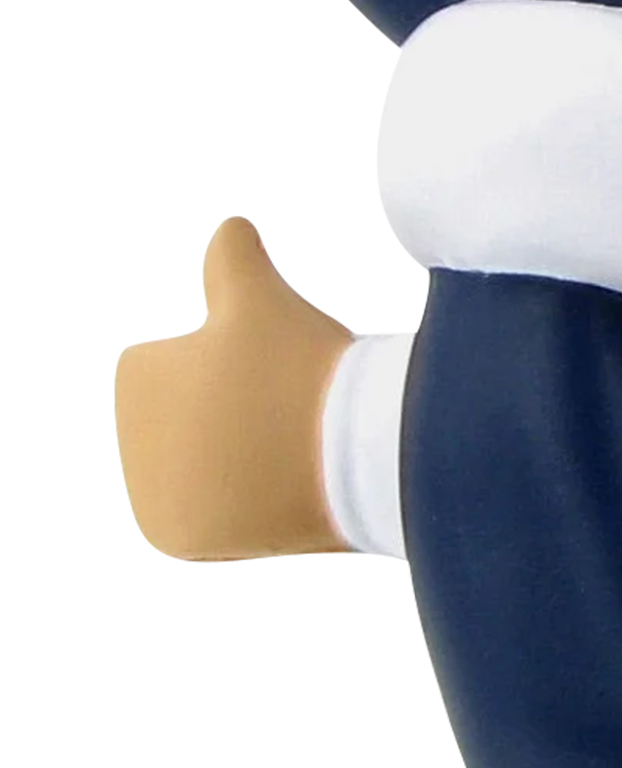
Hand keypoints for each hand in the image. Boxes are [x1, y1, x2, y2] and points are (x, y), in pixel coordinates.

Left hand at [116, 219, 352, 557]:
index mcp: (134, 377)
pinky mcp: (180, 540)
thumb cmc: (302, 368)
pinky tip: (273, 486)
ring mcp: (147, 494)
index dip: (242, 356)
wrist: (352, 457)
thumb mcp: (264, 299)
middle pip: (195, 409)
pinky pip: (214, 504)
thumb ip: (232, 259)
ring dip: (237, 449)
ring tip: (284, 446)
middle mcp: (123, 442)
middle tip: (283, 408)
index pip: (191, 355)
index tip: (274, 370)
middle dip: (233, 406)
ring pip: (208, 454)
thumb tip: (230, 227)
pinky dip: (242, 496)